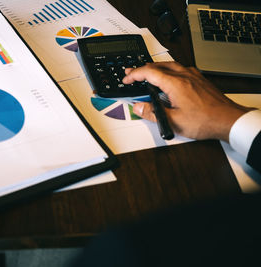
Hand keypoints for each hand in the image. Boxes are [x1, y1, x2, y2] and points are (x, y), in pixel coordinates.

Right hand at [122, 62, 252, 141]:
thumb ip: (153, 113)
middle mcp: (184, 76)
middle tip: (131, 73)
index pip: (149, 73)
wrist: (229, 120)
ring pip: (169, 65)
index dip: (134, 75)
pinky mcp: (199, 80)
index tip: (127, 79)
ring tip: (147, 73)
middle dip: (142, 69)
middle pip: (158, 66)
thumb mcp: (173, 121)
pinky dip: (168, 70)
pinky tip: (168, 77)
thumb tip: (138, 107)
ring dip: (155, 68)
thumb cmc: (206, 120)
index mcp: (175, 84)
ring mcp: (193, 76)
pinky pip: (180, 69)